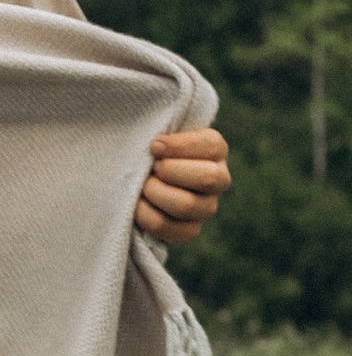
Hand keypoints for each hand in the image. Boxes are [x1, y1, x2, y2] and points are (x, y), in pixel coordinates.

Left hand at [136, 125, 228, 240]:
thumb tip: (155, 143)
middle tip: (151, 169)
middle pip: (207, 179)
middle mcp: (219, 179)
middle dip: (169, 171)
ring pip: (186, 205)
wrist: (136, 177)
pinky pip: (170, 228)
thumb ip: (160, 125)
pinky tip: (138, 205)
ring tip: (142, 186)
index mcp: (215, 149)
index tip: (153, 146)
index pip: (210, 146)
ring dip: (155, 194)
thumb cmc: (146, 149)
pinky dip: (146, 216)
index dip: (178, 146)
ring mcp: (207, 207)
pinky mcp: (191, 230)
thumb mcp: (155, 131)